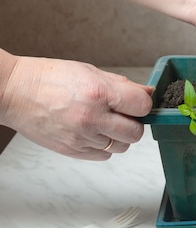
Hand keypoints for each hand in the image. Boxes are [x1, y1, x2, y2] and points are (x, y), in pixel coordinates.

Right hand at [0, 56, 152, 159]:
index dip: (143, 104)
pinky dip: (104, 146)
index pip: (143, 106)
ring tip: (104, 123)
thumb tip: (147, 93)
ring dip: (119, 136)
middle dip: (134, 123)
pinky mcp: (72, 151)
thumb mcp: (91, 72)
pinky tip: (93, 132)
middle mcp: (92, 117)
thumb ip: (122, 85)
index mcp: (99, 92)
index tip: (137, 103)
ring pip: (121, 147)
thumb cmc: (50, 78)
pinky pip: (103, 156)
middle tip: (123, 115)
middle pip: (136, 132)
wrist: (15, 92)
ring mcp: (82, 137)